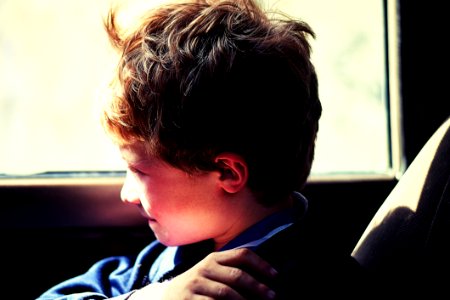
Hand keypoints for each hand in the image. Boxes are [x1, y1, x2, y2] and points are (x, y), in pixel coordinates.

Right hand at [131, 248, 277, 299]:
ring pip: (227, 293)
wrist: (165, 297)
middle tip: (273, 297)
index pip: (241, 255)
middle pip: (237, 275)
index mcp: (214, 258)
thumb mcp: (211, 272)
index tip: (276, 275)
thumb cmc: (198, 285)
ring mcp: (195, 285)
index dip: (261, 264)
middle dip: (258, 287)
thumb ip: (231, 269)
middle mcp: (205, 268)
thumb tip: (264, 277)